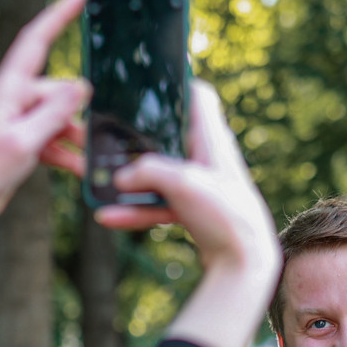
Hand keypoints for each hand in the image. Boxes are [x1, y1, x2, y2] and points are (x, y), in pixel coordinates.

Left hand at [0, 0, 91, 231]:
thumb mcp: (23, 142)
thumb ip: (54, 113)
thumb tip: (80, 86)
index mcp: (8, 88)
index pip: (36, 39)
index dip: (59, 14)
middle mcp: (13, 98)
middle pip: (57, 89)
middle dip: (76, 110)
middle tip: (90, 136)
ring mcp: (17, 119)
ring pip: (59, 116)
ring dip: (74, 136)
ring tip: (86, 160)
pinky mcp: (21, 139)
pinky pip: (52, 137)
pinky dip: (65, 152)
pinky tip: (78, 169)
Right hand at [101, 82, 280, 346]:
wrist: (245, 264)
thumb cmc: (225, 215)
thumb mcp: (181, 183)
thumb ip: (146, 172)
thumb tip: (119, 179)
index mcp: (212, 139)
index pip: (200, 97)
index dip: (177, 84)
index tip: (150, 81)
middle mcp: (208, 159)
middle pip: (170, 135)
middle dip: (139, 135)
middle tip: (109, 130)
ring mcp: (201, 186)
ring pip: (159, 173)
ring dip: (131, 178)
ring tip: (101, 178)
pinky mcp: (195, 212)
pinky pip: (159, 205)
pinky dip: (136, 210)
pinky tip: (107, 217)